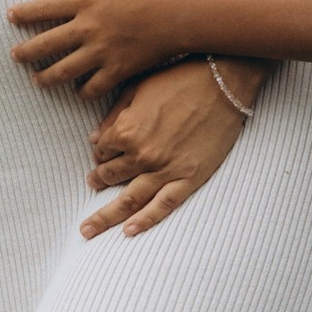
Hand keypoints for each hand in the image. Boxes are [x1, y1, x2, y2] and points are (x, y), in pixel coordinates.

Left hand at [9, 0, 189, 94]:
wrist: (180, 12)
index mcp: (85, 1)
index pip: (43, 8)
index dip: (23, 13)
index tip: (10, 17)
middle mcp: (88, 28)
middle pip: (46, 44)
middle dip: (26, 51)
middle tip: (14, 56)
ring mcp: (101, 52)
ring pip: (63, 70)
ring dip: (46, 77)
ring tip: (37, 80)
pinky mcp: (118, 70)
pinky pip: (93, 87)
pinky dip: (83, 92)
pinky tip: (78, 91)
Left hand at [82, 59, 251, 239]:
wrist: (222, 83)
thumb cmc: (179, 80)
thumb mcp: (138, 88)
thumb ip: (114, 115)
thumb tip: (94, 138)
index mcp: (126, 130)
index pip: (102, 150)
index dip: (100, 150)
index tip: (103, 151)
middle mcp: (141, 155)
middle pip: (110, 175)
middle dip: (97, 180)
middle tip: (92, 183)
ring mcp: (165, 170)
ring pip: (129, 200)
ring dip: (106, 216)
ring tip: (89, 229)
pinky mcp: (189, 178)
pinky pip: (163, 206)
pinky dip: (144, 221)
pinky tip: (128, 231)